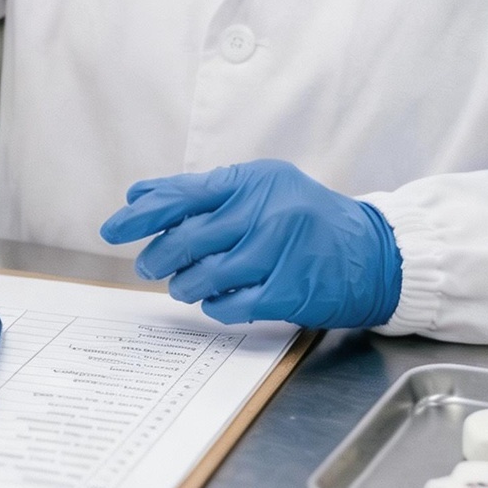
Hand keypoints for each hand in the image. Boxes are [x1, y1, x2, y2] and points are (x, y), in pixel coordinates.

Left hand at [99, 160, 402, 328]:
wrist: (374, 254)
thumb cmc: (308, 218)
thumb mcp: (260, 189)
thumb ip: (202, 192)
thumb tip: (140, 196)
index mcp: (252, 182)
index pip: (181, 196)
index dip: (141, 215)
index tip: (113, 229)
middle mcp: (265, 212)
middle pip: (186, 240)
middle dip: (156, 257)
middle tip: (147, 266)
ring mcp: (278, 253)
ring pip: (204, 276)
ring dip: (184, 285)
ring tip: (184, 284)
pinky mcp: (288, 292)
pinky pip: (231, 305)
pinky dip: (216, 305)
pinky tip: (217, 300)